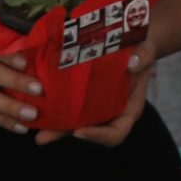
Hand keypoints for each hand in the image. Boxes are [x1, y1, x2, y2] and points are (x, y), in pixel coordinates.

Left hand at [33, 52, 151, 146]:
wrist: (131, 43)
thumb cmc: (140, 51)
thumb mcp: (146, 51)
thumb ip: (144, 57)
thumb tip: (132, 63)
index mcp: (128, 109)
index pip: (116, 132)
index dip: (98, 136)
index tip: (79, 131)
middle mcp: (109, 112)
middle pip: (88, 131)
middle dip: (64, 135)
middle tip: (43, 137)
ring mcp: (94, 106)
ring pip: (73, 122)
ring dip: (53, 127)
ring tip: (34, 130)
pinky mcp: (81, 96)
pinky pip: (67, 106)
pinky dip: (52, 108)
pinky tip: (34, 104)